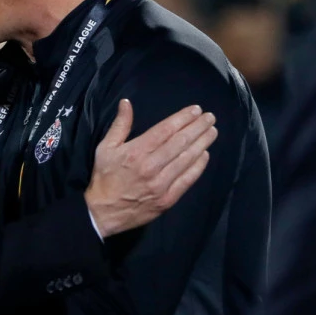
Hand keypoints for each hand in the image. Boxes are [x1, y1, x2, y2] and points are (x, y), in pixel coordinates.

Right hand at [85, 99, 216, 236]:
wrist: (103, 212)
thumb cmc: (104, 177)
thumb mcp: (105, 148)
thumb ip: (119, 125)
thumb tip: (127, 103)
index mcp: (136, 151)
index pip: (165, 130)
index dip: (183, 118)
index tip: (195, 110)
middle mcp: (151, 166)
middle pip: (180, 142)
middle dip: (197, 128)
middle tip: (210, 117)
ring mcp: (161, 184)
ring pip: (187, 159)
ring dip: (202, 143)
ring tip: (212, 132)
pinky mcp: (168, 199)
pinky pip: (187, 180)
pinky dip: (198, 166)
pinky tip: (205, 155)